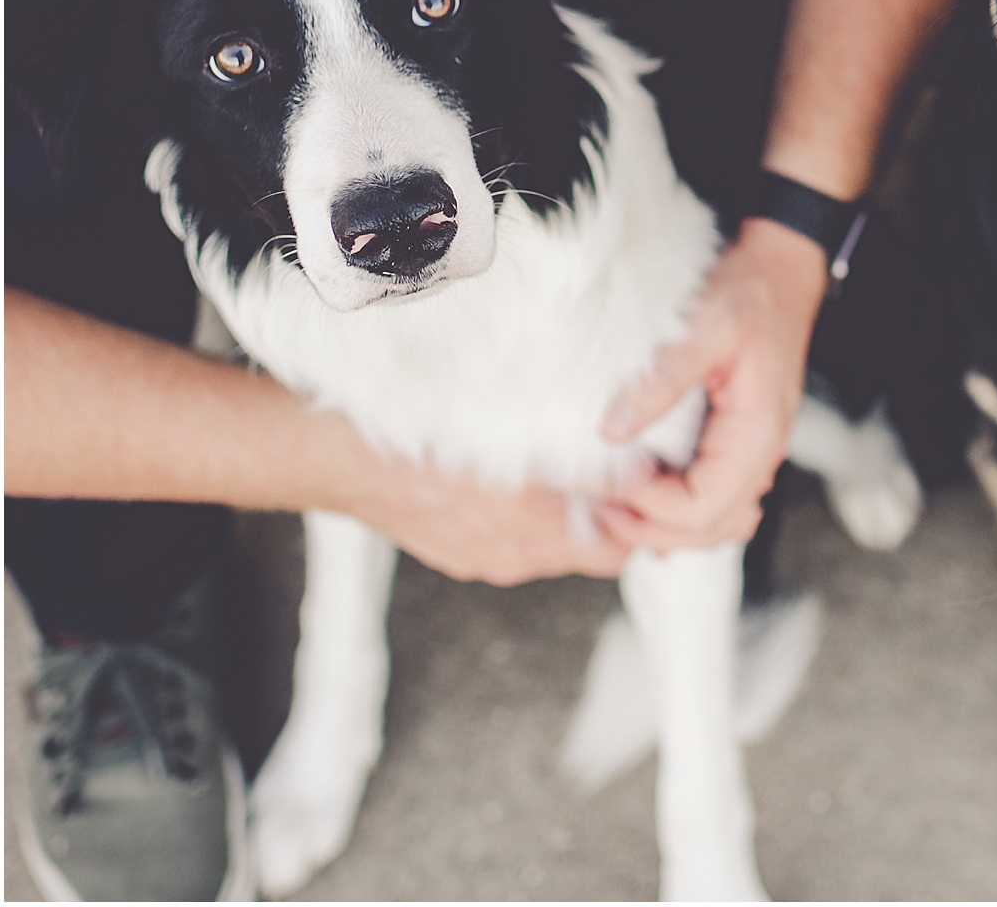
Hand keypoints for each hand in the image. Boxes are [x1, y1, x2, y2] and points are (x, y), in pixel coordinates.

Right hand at [339, 450, 629, 584]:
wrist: (348, 460)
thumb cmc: (428, 436)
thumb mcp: (516, 435)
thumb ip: (579, 460)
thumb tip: (632, 466)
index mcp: (537, 526)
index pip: (619, 547)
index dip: (638, 519)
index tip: (648, 487)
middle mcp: (517, 555)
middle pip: (592, 554)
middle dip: (612, 524)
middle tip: (620, 482)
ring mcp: (487, 560)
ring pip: (552, 550)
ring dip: (567, 522)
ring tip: (568, 476)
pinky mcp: (461, 557)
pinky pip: (510, 548)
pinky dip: (524, 524)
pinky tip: (514, 487)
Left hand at [594, 217, 828, 551]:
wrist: (779, 268)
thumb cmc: (750, 292)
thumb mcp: (704, 329)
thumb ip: (661, 382)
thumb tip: (611, 432)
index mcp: (757, 432)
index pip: (706, 508)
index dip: (655, 508)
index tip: (617, 480)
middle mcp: (761, 451)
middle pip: (711, 529)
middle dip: (653, 529)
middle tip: (602, 509)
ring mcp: (751, 449)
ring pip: (714, 521)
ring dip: (665, 526)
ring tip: (617, 508)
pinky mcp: (737, 440)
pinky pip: (714, 496)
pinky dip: (679, 510)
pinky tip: (644, 497)